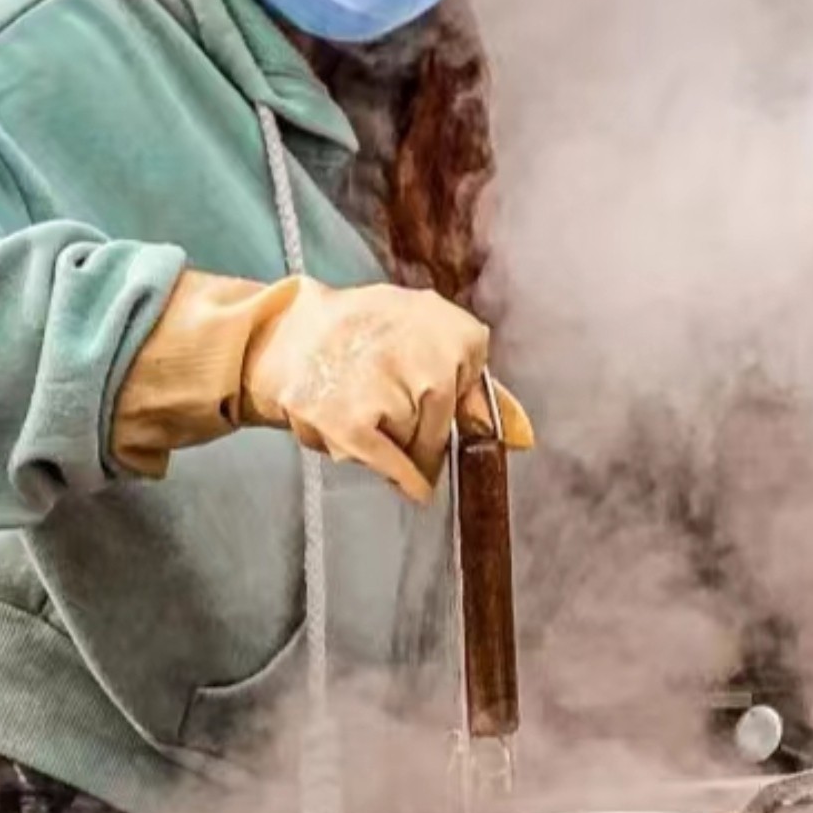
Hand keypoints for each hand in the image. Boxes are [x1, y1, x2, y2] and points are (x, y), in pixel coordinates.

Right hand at [242, 281, 504, 503]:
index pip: (472, 400)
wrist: (288, 333)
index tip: (415, 393)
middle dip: (416, 428)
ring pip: (414, 443)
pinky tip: (408, 484)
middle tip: (380, 403)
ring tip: (357, 406)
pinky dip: (403, 478)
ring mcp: (390, 385)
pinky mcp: (353, 419)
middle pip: (441, 425)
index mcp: (455, 327)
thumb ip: (476, 390)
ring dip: (390, 441)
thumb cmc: (366, 339)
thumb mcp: (427, 340)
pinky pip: (393, 465)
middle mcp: (428, 352)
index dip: (443, 406)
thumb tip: (524, 438)